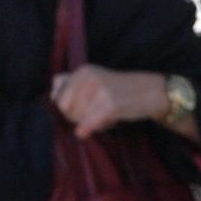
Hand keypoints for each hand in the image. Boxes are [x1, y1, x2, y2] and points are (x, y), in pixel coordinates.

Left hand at [50, 66, 167, 138]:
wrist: (148, 91)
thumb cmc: (118, 88)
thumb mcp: (93, 78)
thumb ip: (70, 83)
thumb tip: (51, 95)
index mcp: (81, 71)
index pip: (57, 97)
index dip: (67, 109)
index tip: (81, 110)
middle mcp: (87, 77)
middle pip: (65, 109)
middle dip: (76, 117)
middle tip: (93, 116)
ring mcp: (98, 90)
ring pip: (77, 118)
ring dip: (88, 123)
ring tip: (103, 117)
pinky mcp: (109, 104)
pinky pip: (88, 124)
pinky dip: (87, 130)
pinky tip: (92, 130)